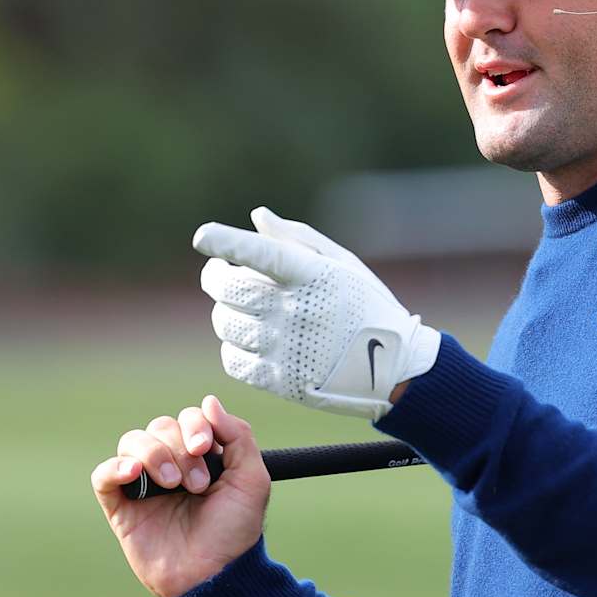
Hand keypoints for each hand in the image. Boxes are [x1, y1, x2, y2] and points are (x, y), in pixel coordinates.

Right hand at [91, 395, 270, 596]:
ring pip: (132, 442)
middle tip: (197, 483)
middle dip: (179, 448)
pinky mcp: (121, 506)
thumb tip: (209, 402)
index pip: (188, 418)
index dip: (195, 425)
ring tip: (172, 485)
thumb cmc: (235, 532)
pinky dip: (115, 467)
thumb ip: (238, 436)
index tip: (205, 448)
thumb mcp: (252, 480)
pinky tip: (133, 474)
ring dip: (153, 455)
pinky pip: (104, 474)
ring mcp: (144, 485)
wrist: (215, 574)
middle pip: (160, 427)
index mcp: (201, 457)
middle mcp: (171, 465)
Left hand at [193, 207, 440, 420]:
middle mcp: (296, 310)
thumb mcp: (342, 264)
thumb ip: (297, 238)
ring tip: (241, 309)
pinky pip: (233, 360)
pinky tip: (249, 340)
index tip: (202, 237)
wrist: (394, 367)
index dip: (228, 243)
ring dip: (225, 312)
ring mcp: (286, 347)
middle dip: (214, 278)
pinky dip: (233, 347)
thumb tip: (257, 216)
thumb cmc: (366, 306)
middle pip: (229, 289)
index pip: (262, 254)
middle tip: (218, 274)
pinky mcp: (280, 380)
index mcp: (312, 275)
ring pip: (226, 323)